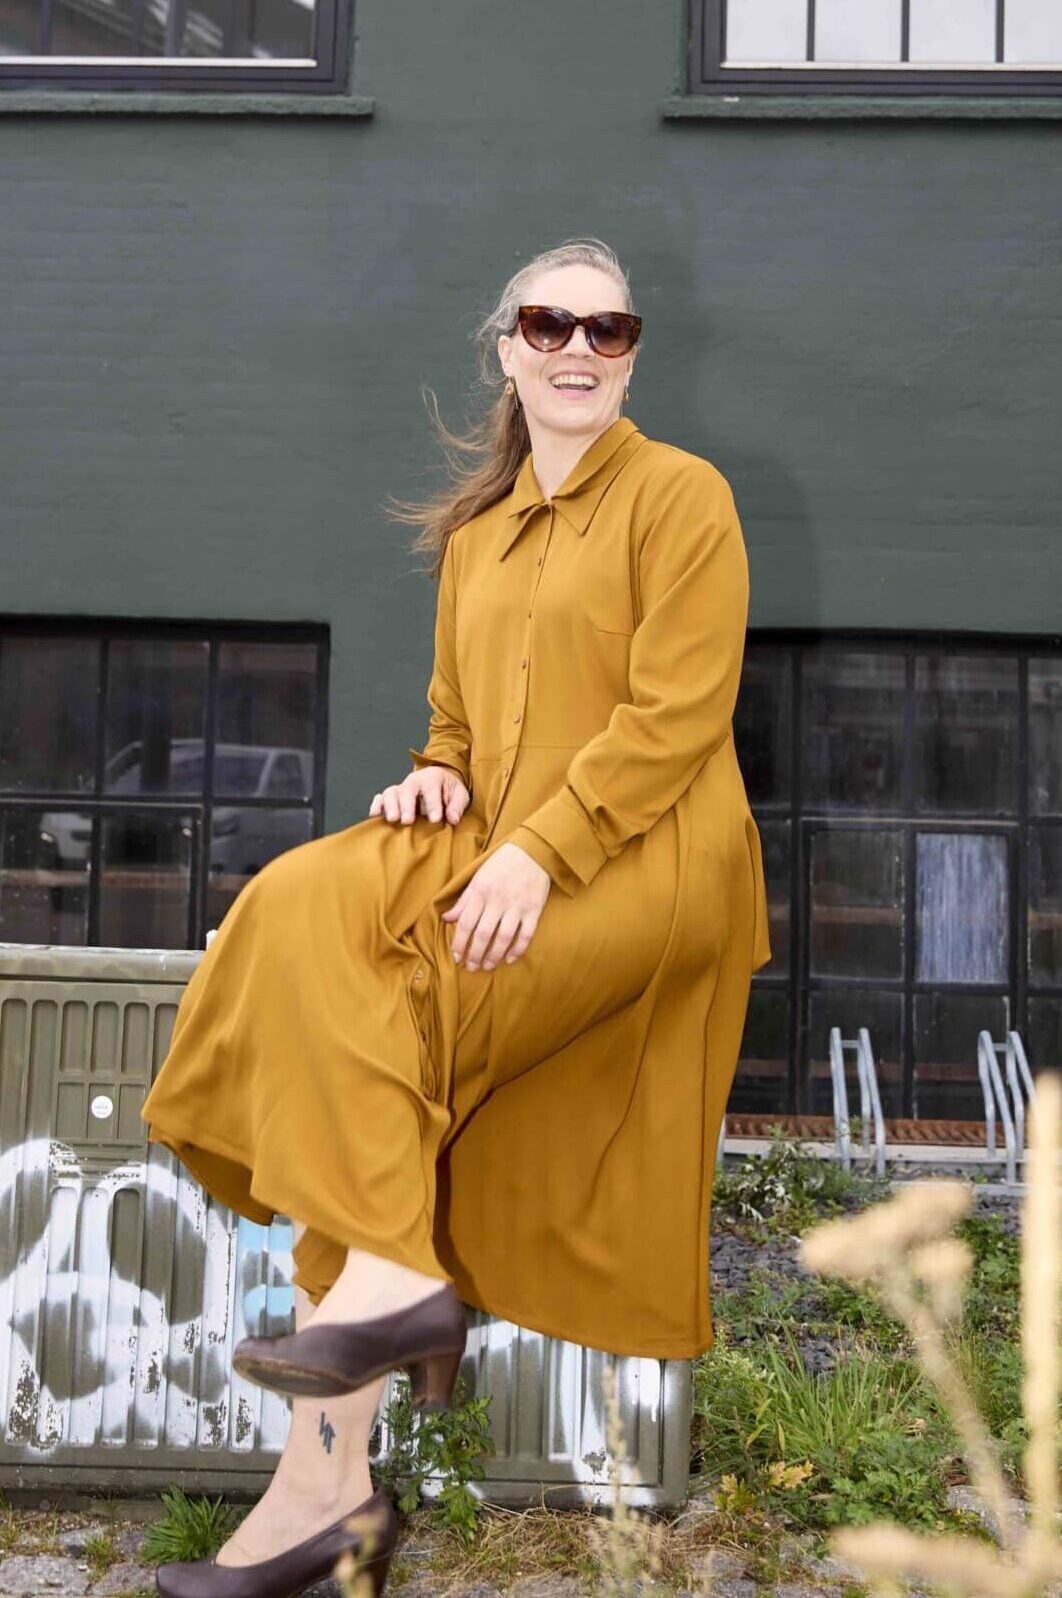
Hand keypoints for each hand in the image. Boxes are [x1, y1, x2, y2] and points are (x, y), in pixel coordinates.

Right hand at [369, 766, 469, 826]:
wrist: (440, 781)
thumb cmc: (449, 790)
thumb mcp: (460, 795)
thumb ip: (457, 806)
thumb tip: (453, 819)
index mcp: (432, 778)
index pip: (431, 789)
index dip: (432, 805)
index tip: (434, 820)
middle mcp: (414, 781)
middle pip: (407, 790)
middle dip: (406, 805)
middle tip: (407, 821)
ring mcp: (401, 788)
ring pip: (391, 792)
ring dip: (390, 806)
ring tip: (392, 819)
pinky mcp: (392, 796)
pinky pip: (380, 797)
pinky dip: (376, 805)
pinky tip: (374, 816)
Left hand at [442, 842, 550, 969]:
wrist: (532, 851)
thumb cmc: (501, 864)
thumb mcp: (477, 877)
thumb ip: (463, 900)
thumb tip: (446, 918)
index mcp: (481, 892)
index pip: (466, 923)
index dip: (459, 943)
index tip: (457, 957)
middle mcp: (498, 901)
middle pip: (484, 935)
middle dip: (475, 954)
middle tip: (471, 967)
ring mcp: (518, 906)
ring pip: (504, 938)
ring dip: (494, 955)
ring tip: (488, 966)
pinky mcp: (534, 910)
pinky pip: (526, 934)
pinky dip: (518, 949)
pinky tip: (509, 958)